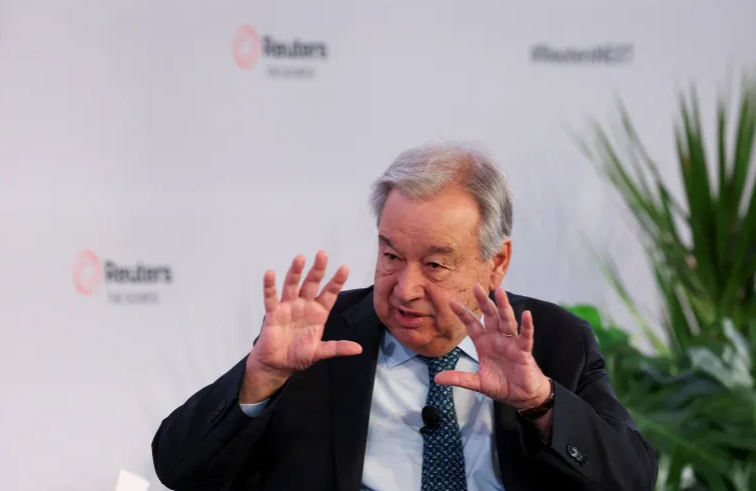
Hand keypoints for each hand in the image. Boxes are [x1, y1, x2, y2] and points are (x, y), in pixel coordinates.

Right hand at [240, 251, 361, 402]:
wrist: (277, 365)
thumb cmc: (299, 355)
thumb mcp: (320, 352)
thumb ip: (337, 348)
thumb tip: (358, 349)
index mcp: (318, 313)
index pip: (330, 293)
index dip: (336, 281)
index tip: (345, 268)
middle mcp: (304, 305)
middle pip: (312, 284)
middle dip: (317, 270)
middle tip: (323, 254)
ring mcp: (288, 307)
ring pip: (292, 285)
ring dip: (296, 272)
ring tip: (300, 258)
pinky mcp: (273, 313)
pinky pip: (271, 298)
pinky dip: (269, 286)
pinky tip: (269, 274)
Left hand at [435, 284, 550, 410]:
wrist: (521, 395)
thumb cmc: (501, 384)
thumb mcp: (477, 382)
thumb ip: (459, 378)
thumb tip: (437, 379)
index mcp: (484, 342)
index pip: (472, 324)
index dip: (462, 313)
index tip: (451, 301)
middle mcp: (497, 338)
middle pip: (489, 316)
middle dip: (483, 301)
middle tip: (476, 286)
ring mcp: (511, 342)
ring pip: (506, 321)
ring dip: (504, 307)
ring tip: (501, 292)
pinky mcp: (523, 351)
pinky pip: (525, 336)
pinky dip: (527, 326)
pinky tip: (526, 315)